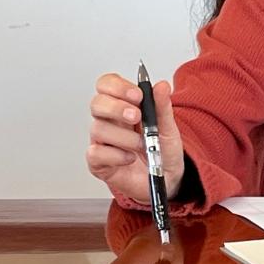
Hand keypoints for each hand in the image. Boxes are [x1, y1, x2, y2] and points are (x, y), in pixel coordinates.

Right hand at [87, 73, 184, 202]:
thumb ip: (163, 107)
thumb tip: (162, 86)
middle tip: (136, 117)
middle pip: (97, 103)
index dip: (117, 86)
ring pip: (98, 129)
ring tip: (141, 145)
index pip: (107, 85)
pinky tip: (130, 158)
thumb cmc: (163, 150)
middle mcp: (110, 121)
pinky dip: (116, 155)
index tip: (137, 95)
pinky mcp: (99, 162)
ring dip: (124, 137)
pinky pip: (95, 153)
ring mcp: (103, 141)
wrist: (166, 179)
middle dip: (116, 108)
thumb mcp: (168, 127)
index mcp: (124, 106)